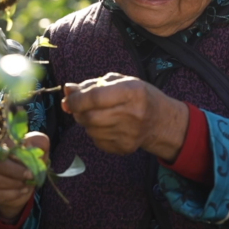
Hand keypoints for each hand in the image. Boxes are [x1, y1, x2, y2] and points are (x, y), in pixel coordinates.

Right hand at [0, 132, 48, 220]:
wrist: (21, 181)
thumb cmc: (27, 159)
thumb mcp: (37, 147)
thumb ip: (38, 142)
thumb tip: (34, 146)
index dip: (12, 148)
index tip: (28, 154)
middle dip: (14, 170)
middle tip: (30, 175)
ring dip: (12, 183)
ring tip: (27, 184)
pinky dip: (10, 194)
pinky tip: (22, 191)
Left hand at [62, 73, 187, 160]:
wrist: (161, 121)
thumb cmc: (138, 96)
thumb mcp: (120, 82)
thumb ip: (92, 85)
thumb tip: (67, 90)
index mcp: (132, 92)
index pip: (96, 97)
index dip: (77, 99)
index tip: (69, 98)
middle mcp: (132, 114)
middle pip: (90, 117)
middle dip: (77, 112)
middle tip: (79, 107)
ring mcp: (129, 134)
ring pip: (91, 130)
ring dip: (85, 121)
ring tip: (96, 114)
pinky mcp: (125, 148)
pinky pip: (97, 141)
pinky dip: (94, 132)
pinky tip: (106, 125)